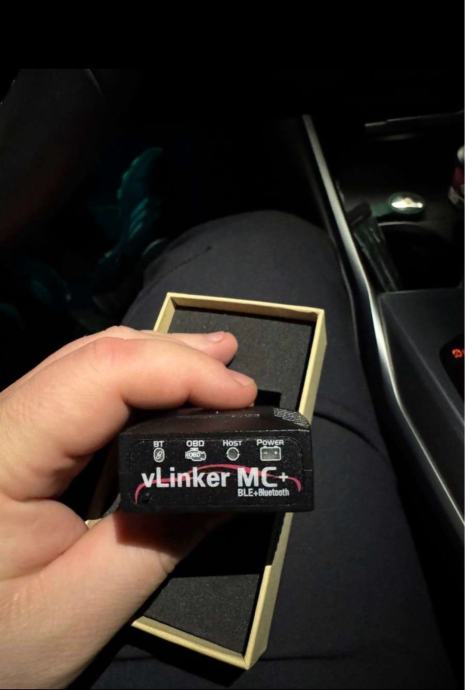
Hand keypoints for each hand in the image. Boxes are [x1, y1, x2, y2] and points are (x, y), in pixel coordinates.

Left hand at [0, 326, 255, 688]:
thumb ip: (155, 545)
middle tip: (235, 373)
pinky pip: (80, 394)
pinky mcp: (17, 444)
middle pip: (93, 358)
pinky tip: (164, 394)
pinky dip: (134, 388)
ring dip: (157, 364)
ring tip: (212, 369)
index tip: (238, 394)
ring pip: (87, 368)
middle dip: (174, 357)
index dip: (177, 370)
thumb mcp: (75, 613)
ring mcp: (6, 431)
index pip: (97, 376)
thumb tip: (227, 483)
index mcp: (1, 455)